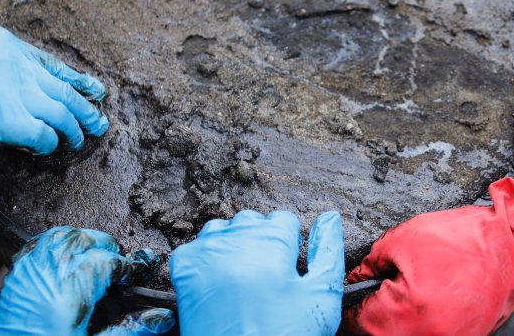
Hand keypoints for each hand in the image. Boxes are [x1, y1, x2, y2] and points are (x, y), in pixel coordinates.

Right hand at [0, 25, 109, 152]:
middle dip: (85, 107)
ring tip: (79, 140)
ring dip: (73, 129)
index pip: (51, 63)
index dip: (75, 79)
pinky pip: (42, 133)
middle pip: (64, 87)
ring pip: (61, 111)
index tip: (92, 89)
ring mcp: (12, 90)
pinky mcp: (5, 118)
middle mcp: (15, 64)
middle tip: (98, 121)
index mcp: (3, 44)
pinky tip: (47, 148)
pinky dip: (48, 143)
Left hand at [0, 226, 172, 335]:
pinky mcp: (12, 282)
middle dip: (107, 245)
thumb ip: (128, 331)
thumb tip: (159, 318)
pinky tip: (64, 261)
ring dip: (81, 241)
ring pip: (57, 236)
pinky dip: (55, 245)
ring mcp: (26, 275)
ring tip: (96, 257)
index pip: (108, 261)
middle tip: (122, 263)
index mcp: (69, 292)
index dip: (131, 264)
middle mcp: (46, 276)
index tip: (144, 268)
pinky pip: (35, 247)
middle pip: (83, 239)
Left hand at [171, 210, 344, 335]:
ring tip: (240, 281)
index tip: (286, 269)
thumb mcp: (320, 297)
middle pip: (251, 221)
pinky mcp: (183, 270)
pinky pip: (193, 248)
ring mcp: (206, 253)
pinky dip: (204, 261)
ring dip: (231, 247)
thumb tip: (330, 217)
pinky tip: (216, 285)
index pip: (282, 220)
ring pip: (221, 230)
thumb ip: (328, 251)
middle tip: (264, 279)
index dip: (288, 245)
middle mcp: (236, 239)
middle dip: (259, 243)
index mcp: (272, 241)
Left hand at [344, 179, 513, 335]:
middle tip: (380, 289)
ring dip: (396, 319)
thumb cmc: (464, 240)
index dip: (350, 304)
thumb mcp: (405, 239)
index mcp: (405, 315)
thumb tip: (355, 277)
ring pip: (403, 334)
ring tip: (408, 291)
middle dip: (374, 313)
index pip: (358, 322)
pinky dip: (421, 320)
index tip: (349, 294)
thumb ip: (373, 262)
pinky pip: (428, 332)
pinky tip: (427, 298)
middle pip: (380, 333)